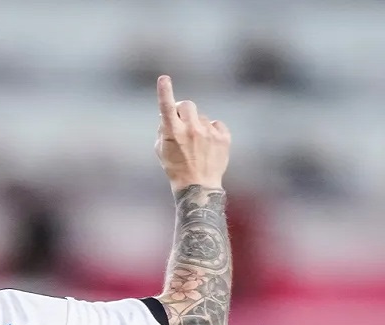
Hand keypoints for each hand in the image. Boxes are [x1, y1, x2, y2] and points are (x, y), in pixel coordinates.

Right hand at [154, 75, 230, 191]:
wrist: (198, 186)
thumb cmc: (175, 168)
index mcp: (172, 133)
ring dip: (198, 125)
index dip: (164, 91)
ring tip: (197, 144)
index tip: (164, 78)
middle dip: (183, 111)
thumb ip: (163, 130)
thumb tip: (168, 115)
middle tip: (182, 122)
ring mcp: (208, 133)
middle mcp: (191, 130)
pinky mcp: (223, 138)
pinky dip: (212, 131)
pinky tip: (209, 144)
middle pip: (187, 105)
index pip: (166, 108)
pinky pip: (217, 124)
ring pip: (202, 117)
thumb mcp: (161, 150)